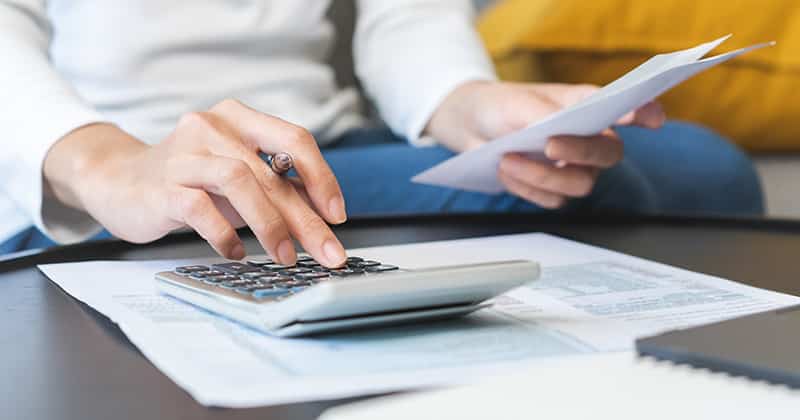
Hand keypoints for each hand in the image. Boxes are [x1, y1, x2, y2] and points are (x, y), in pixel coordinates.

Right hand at [44, 99, 347, 265]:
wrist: (118, 181)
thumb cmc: (191, 181)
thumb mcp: (238, 176)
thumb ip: (276, 187)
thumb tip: (323, 220)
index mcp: (240, 118)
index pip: (295, 139)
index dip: (321, 178)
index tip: (337, 216)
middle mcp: (213, 126)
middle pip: (272, 172)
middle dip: (306, 219)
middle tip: (328, 253)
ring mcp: (185, 153)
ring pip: (240, 182)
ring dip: (270, 225)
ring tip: (285, 256)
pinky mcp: (161, 184)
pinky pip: (201, 208)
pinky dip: (225, 234)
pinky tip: (235, 253)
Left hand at [425, 81, 664, 207]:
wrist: (472, 126)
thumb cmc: (502, 106)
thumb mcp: (517, 103)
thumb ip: (543, 115)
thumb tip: (559, 128)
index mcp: (588, 105)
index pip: (625, 107)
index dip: (644, 113)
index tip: (652, 117)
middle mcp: (590, 138)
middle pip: (608, 155)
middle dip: (579, 152)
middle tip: (549, 143)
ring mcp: (575, 167)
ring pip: (580, 184)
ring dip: (542, 175)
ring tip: (508, 158)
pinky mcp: (555, 189)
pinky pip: (553, 200)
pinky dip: (526, 187)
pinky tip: (506, 169)